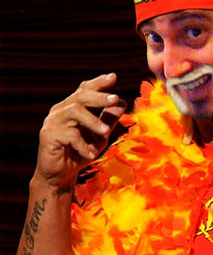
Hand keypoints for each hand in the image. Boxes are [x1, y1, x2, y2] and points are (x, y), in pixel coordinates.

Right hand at [35, 73, 125, 188]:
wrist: (61, 176)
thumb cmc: (80, 154)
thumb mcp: (100, 136)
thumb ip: (108, 119)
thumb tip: (121, 103)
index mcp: (72, 107)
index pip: (84, 90)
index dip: (98, 83)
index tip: (113, 77)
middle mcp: (60, 111)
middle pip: (80, 96)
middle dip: (99, 96)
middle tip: (115, 99)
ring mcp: (52, 122)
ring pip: (74, 111)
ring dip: (93, 121)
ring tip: (106, 132)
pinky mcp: (48, 135)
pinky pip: (69, 134)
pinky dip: (83, 145)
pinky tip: (89, 155)